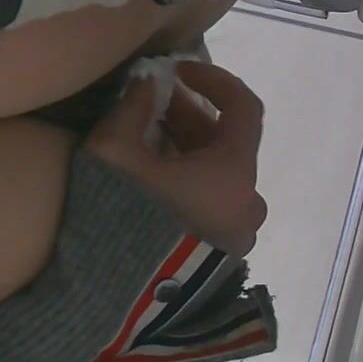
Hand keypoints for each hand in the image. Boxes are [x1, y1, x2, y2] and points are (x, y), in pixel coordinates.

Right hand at [83, 60, 267, 256]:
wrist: (120, 292)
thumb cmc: (125, 213)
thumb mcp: (114, 152)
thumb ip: (132, 109)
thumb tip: (146, 84)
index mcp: (234, 172)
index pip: (243, 108)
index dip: (213, 80)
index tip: (178, 69)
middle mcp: (247, 201)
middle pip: (227, 143)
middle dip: (190, 117)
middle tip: (151, 103)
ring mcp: (236, 233)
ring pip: (218, 176)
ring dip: (187, 151)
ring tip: (144, 139)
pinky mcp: (217, 255)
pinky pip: (211, 204)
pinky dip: (188, 182)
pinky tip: (150, 180)